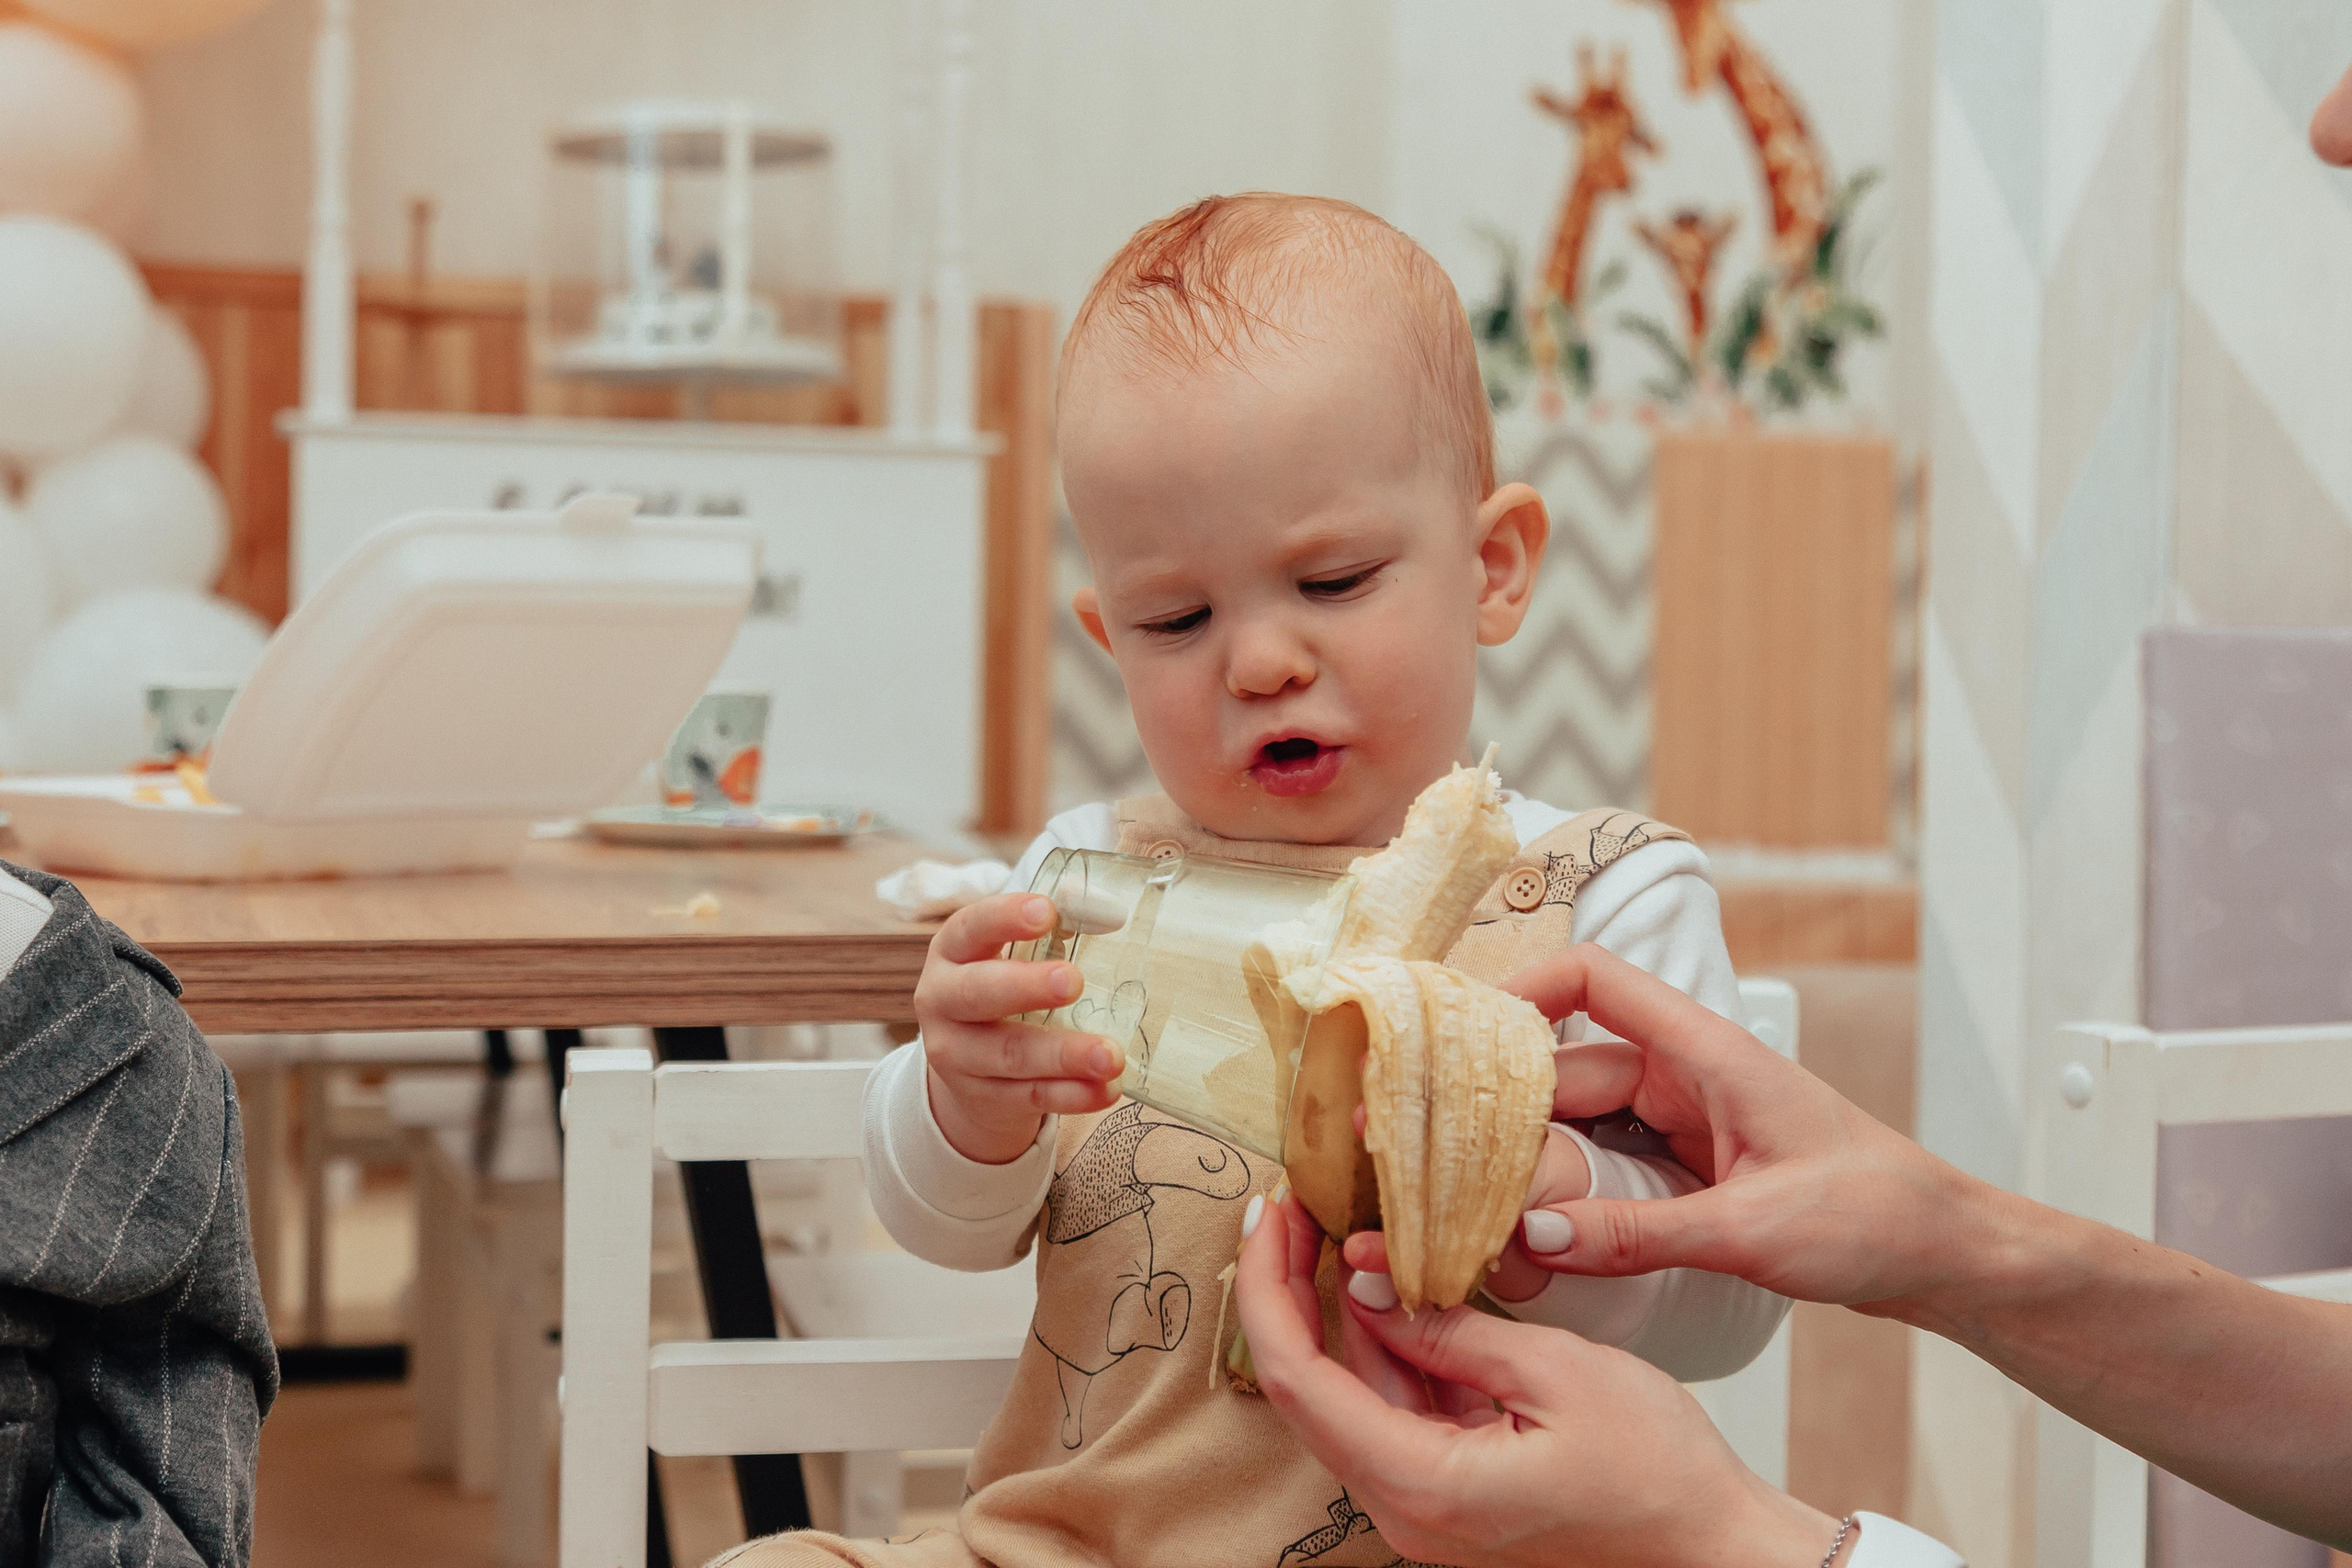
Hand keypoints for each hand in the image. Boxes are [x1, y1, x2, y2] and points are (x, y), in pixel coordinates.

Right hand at [913, 892, 1123, 1164]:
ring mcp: (957, 1054)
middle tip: (1073, 980)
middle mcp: (942, 1000)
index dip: (1005, 917)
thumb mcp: (1015, 954)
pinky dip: (1072, 1095)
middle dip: (1027, 987)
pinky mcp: (982, 1096)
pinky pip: (1029, 1096)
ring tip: (1111, 1055)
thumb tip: (1112, 910)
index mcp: (953, 951)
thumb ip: (1057, 929)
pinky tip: (1107, 1089)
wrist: (969, 1064)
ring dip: (1063, 1054)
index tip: (1046, 911)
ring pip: (1009, 1054)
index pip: (971, 927)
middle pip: (978, 992)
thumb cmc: (1005, 986)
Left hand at [1236, 1194, 1843, 1567]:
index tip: (1272, 1213)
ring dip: (1342, 1316)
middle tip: (1296, 1207)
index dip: (1269, 1288)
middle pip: (1312, 1390)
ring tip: (1340, 1227)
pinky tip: (1395, 1289)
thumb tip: (1366, 1285)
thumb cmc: (1659, 1472)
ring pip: (1353, 1397)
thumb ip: (1449, 1330)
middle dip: (1292, 1292)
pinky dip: (1389, 1350)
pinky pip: (1397, 1415)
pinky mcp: (1450, 1495)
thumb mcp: (1555, 1371)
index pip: (1300, 1379)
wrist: (1716, 1549)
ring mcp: (1426, 1509)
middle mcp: (1406, 1510)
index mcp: (1421, 1485)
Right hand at [1493, 944, 1996, 1316]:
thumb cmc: (1878, 1216)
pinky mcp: (1684, 1169)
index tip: (1459, 1036)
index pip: (1595, 980)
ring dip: (1532, 1158)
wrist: (1943, 1255)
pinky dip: (1567, 1192)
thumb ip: (1640, 1234)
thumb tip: (1535, 1235)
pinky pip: (1605, 1167)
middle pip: (1566, 1069)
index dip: (1522, 989)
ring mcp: (1682, 1122)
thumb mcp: (1752, 1231)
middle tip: (1440, 1154)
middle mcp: (1685, 1076)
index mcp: (1706, 1054)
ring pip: (1579, 1125)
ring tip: (1471, 1200)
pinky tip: (1530, 1230)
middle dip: (1505, 1107)